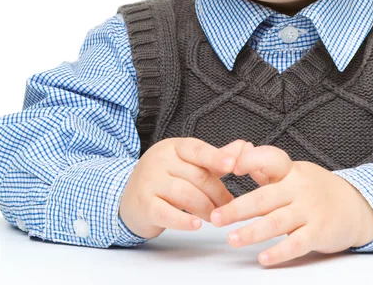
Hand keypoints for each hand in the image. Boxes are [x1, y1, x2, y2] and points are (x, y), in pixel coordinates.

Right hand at [119, 137, 248, 238]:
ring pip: (185, 194)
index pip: (197, 149)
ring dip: (205, 208)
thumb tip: (245, 147)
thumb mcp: (187, 163)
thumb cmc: (165, 179)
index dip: (216, 157)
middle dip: (217, 192)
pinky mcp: (144, 205)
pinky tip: (196, 226)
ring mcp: (150, 182)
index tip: (233, 165)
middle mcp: (160, 160)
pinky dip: (183, 221)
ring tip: (216, 217)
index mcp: (173, 147)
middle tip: (230, 205)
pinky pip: (167, 213)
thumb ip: (215, 157)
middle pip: (196, 176)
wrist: (126, 198)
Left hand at [210, 142, 372, 266]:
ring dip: (252, 232)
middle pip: (264, 197)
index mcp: (291, 171)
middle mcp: (299, 188)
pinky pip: (296, 243)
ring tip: (232, 239)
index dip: (251, 160)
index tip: (231, 167)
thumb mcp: (294, 173)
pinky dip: (279, 251)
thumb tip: (240, 152)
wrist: (356, 206)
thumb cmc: (317, 189)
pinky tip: (263, 257)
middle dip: (237, 208)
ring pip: (276, 222)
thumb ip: (267, 168)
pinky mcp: (319, 232)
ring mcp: (310, 210)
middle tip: (216, 217)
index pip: (271, 158)